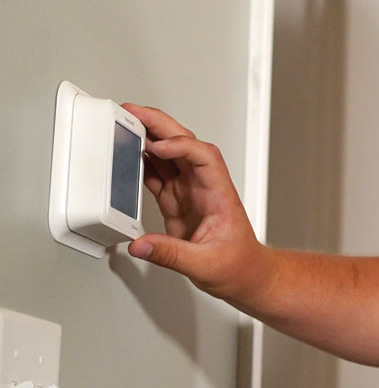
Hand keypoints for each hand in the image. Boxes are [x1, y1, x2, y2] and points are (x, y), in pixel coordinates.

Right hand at [122, 104, 270, 304]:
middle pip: (184, 145)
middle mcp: (205, 187)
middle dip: (160, 125)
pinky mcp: (177, 202)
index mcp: (219, 193)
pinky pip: (158, 176)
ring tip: (124, 124)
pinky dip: (142, 164)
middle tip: (133, 112)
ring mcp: (190, 192)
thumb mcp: (205, 265)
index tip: (157, 147)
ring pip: (169, 156)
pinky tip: (128, 156)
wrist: (245, 275)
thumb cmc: (238, 265)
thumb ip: (170, 254)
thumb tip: (139, 245)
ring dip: (149, 138)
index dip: (180, 146)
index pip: (203, 157)